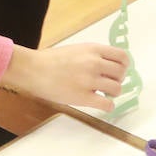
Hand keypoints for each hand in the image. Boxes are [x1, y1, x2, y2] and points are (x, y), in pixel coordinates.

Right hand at [0, 43, 128, 111]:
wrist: (32, 69)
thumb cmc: (50, 59)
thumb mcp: (76, 49)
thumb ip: (93, 55)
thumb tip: (109, 66)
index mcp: (93, 49)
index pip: (122, 57)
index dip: (123, 66)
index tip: (117, 71)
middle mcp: (94, 63)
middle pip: (121, 73)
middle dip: (117, 79)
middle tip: (107, 83)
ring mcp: (89, 81)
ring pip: (117, 89)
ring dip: (112, 93)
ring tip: (102, 93)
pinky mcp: (83, 97)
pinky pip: (107, 104)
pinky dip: (108, 106)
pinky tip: (100, 103)